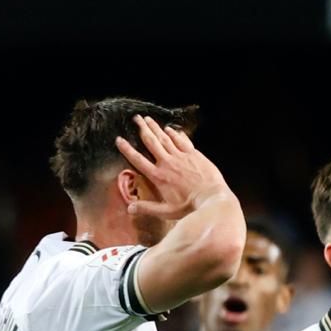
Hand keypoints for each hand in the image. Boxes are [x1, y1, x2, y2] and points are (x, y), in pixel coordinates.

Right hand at [115, 115, 231, 220]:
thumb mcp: (166, 211)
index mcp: (158, 176)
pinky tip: (170, 129)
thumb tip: (130, 209)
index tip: (119, 140)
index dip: (127, 149)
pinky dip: (174, 133)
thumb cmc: (189, 207)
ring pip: (165, 138)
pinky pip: (182, 140)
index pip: (138, 160)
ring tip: (147, 119)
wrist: (211, 198)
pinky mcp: (193, 154)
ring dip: (155, 127)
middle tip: (135, 118)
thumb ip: (148, 208)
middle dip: (142, 129)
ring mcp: (181, 156)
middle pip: (151, 142)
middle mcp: (167, 163)